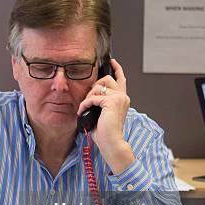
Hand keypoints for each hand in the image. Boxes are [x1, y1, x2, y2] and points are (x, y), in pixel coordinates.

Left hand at [77, 59, 134, 173]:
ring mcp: (119, 98)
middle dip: (94, 86)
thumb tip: (89, 95)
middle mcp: (123, 96)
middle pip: (107, 79)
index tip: (112, 61)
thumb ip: (100, 101)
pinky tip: (81, 112)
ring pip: (99, 87)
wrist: (111, 142)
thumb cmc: (105, 132)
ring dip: (88, 96)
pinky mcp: (112, 102)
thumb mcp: (102, 113)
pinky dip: (84, 104)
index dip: (117, 68)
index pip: (121, 79)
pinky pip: (92, 97)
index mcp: (122, 99)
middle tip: (87, 99)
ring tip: (84, 107)